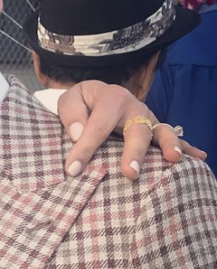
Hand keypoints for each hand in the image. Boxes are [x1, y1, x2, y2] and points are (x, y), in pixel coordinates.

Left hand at [56, 81, 206, 178]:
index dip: (84, 148)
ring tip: (173, 160)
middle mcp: (134, 108)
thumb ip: (72, 114)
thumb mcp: (69, 100)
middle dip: (134, 152)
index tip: (73, 169)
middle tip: (130, 173)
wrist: (97, 95)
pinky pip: (173, 138)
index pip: (97, 126)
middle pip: (136, 130)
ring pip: (161, 132)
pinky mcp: (155, 130)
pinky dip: (187, 148)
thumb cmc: (82, 103)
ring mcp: (148, 119)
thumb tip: (78, 133)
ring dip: (169, 146)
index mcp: (111, 98)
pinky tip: (199, 158)